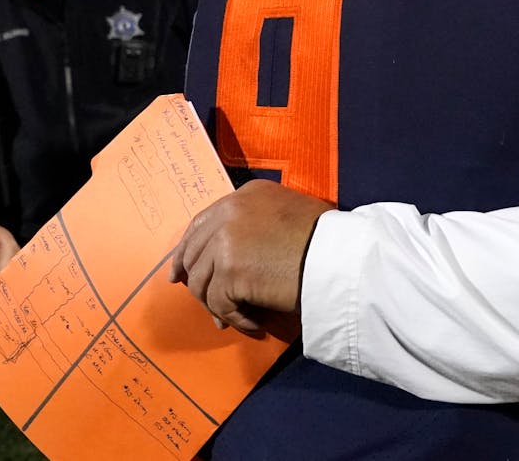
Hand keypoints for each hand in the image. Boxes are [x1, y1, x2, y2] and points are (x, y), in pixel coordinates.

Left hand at [169, 180, 332, 332]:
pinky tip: (253, 324)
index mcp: (244, 195)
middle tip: (206, 305)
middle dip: (195, 282)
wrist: (337, 257)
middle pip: (194, 253)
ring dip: (215, 305)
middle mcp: (229, 212)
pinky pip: (220, 305)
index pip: (200, 223)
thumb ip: (255, 223)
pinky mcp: (228, 272)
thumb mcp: (287, 213)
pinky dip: (234, 319)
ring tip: (232, 319)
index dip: (187, 251)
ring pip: (201, 283)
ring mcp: (225, 241)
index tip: (181, 272)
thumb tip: (229, 254)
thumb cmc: (324, 238)